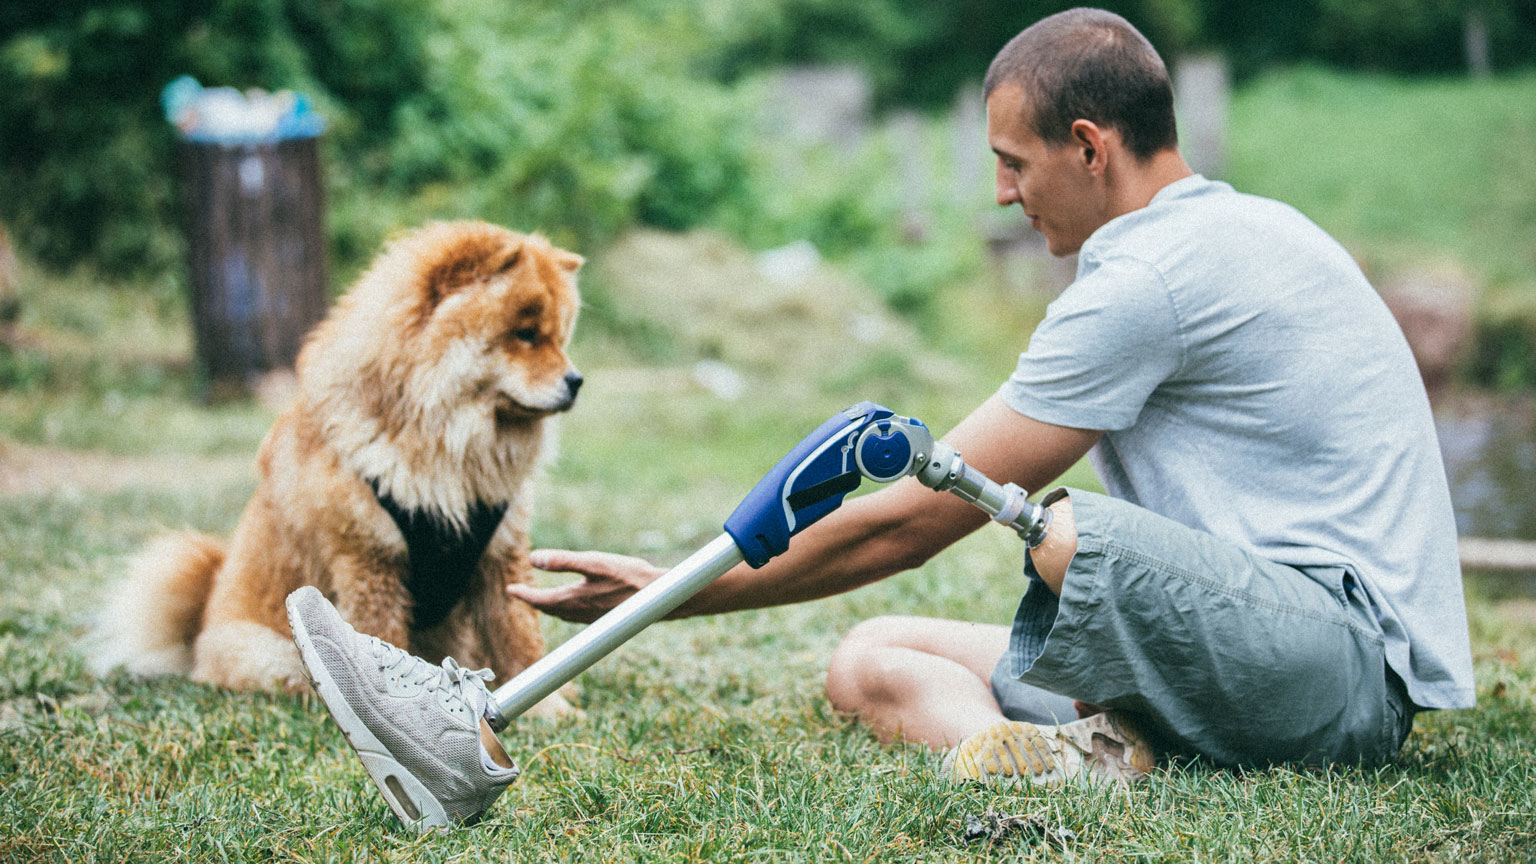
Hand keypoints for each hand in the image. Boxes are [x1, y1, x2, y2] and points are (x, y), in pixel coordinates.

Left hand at [509, 549, 665, 622]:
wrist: (660, 597)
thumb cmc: (629, 576)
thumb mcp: (594, 562)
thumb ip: (563, 560)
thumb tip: (534, 559)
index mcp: (574, 598)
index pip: (540, 599)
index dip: (523, 595)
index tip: (511, 590)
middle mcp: (581, 612)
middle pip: (550, 609)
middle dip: (534, 601)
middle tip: (522, 594)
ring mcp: (593, 618)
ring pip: (563, 614)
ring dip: (549, 607)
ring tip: (542, 600)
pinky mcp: (604, 618)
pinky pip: (577, 617)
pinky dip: (566, 610)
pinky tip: (574, 605)